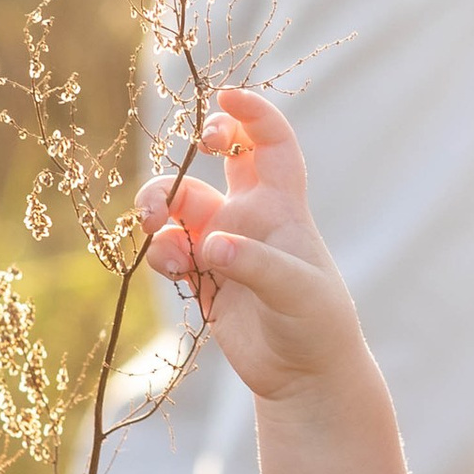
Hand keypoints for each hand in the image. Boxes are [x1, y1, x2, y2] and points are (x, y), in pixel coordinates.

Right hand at [142, 90, 364, 404]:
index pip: (271, 144)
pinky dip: (160, 251)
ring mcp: (223, 247)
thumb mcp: (297, 291)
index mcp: (282, 207)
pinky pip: (168, 250)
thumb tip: (210, 245)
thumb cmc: (317, 325)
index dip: (253, 114)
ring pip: (180, 206)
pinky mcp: (202, 278)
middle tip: (191, 152)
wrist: (304, 376)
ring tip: (157, 226)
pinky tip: (172, 268)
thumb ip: (255, 265)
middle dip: (197, 148)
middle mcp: (250, 218)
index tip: (225, 97)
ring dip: (161, 206)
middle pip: (218, 161)